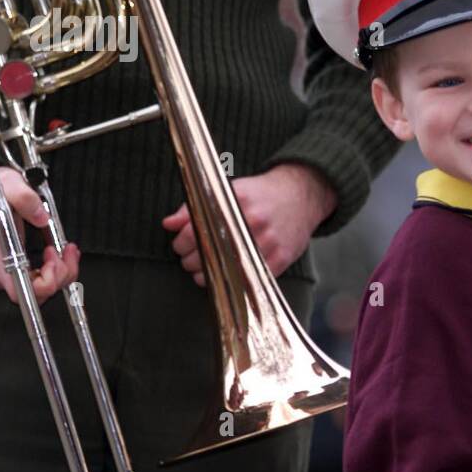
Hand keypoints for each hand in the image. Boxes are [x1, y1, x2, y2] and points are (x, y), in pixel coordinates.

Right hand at [0, 169, 79, 304]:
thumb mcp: (11, 185)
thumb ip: (26, 200)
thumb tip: (42, 218)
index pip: (21, 291)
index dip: (46, 283)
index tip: (55, 259)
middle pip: (34, 293)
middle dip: (60, 275)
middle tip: (66, 251)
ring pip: (35, 288)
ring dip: (58, 272)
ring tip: (65, 249)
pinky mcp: (2, 266)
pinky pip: (31, 279)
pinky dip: (49, 270)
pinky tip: (56, 252)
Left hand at [162, 162, 337, 285]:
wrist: (302, 195)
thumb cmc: (260, 194)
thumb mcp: (228, 191)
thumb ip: (195, 207)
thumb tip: (168, 224)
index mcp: (236, 202)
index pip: (196, 230)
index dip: (181, 242)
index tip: (181, 244)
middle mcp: (252, 221)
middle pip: (208, 253)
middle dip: (191, 260)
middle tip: (190, 258)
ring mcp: (268, 242)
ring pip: (226, 270)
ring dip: (208, 275)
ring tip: (206, 267)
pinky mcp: (280, 259)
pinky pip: (247, 280)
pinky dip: (232, 281)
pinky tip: (226, 273)